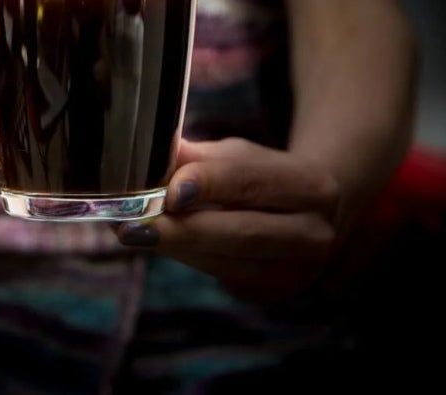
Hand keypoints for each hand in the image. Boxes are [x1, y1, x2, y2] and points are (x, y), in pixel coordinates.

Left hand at [116, 138, 339, 301]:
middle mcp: (314, 235)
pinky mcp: (270, 292)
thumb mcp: (237, 156)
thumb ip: (198, 158)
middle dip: (181, 229)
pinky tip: (158, 242)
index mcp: (313, 186)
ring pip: (225, 262)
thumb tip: (151, 153)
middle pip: (241, 234)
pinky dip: (184, 257)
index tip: (169, 190)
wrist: (304, 215)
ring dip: (173, 246)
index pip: (253, 183)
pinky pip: (219, 275)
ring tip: (131, 229)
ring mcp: (296, 272)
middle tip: (132, 224)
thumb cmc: (261, 178)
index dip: (208, 184)